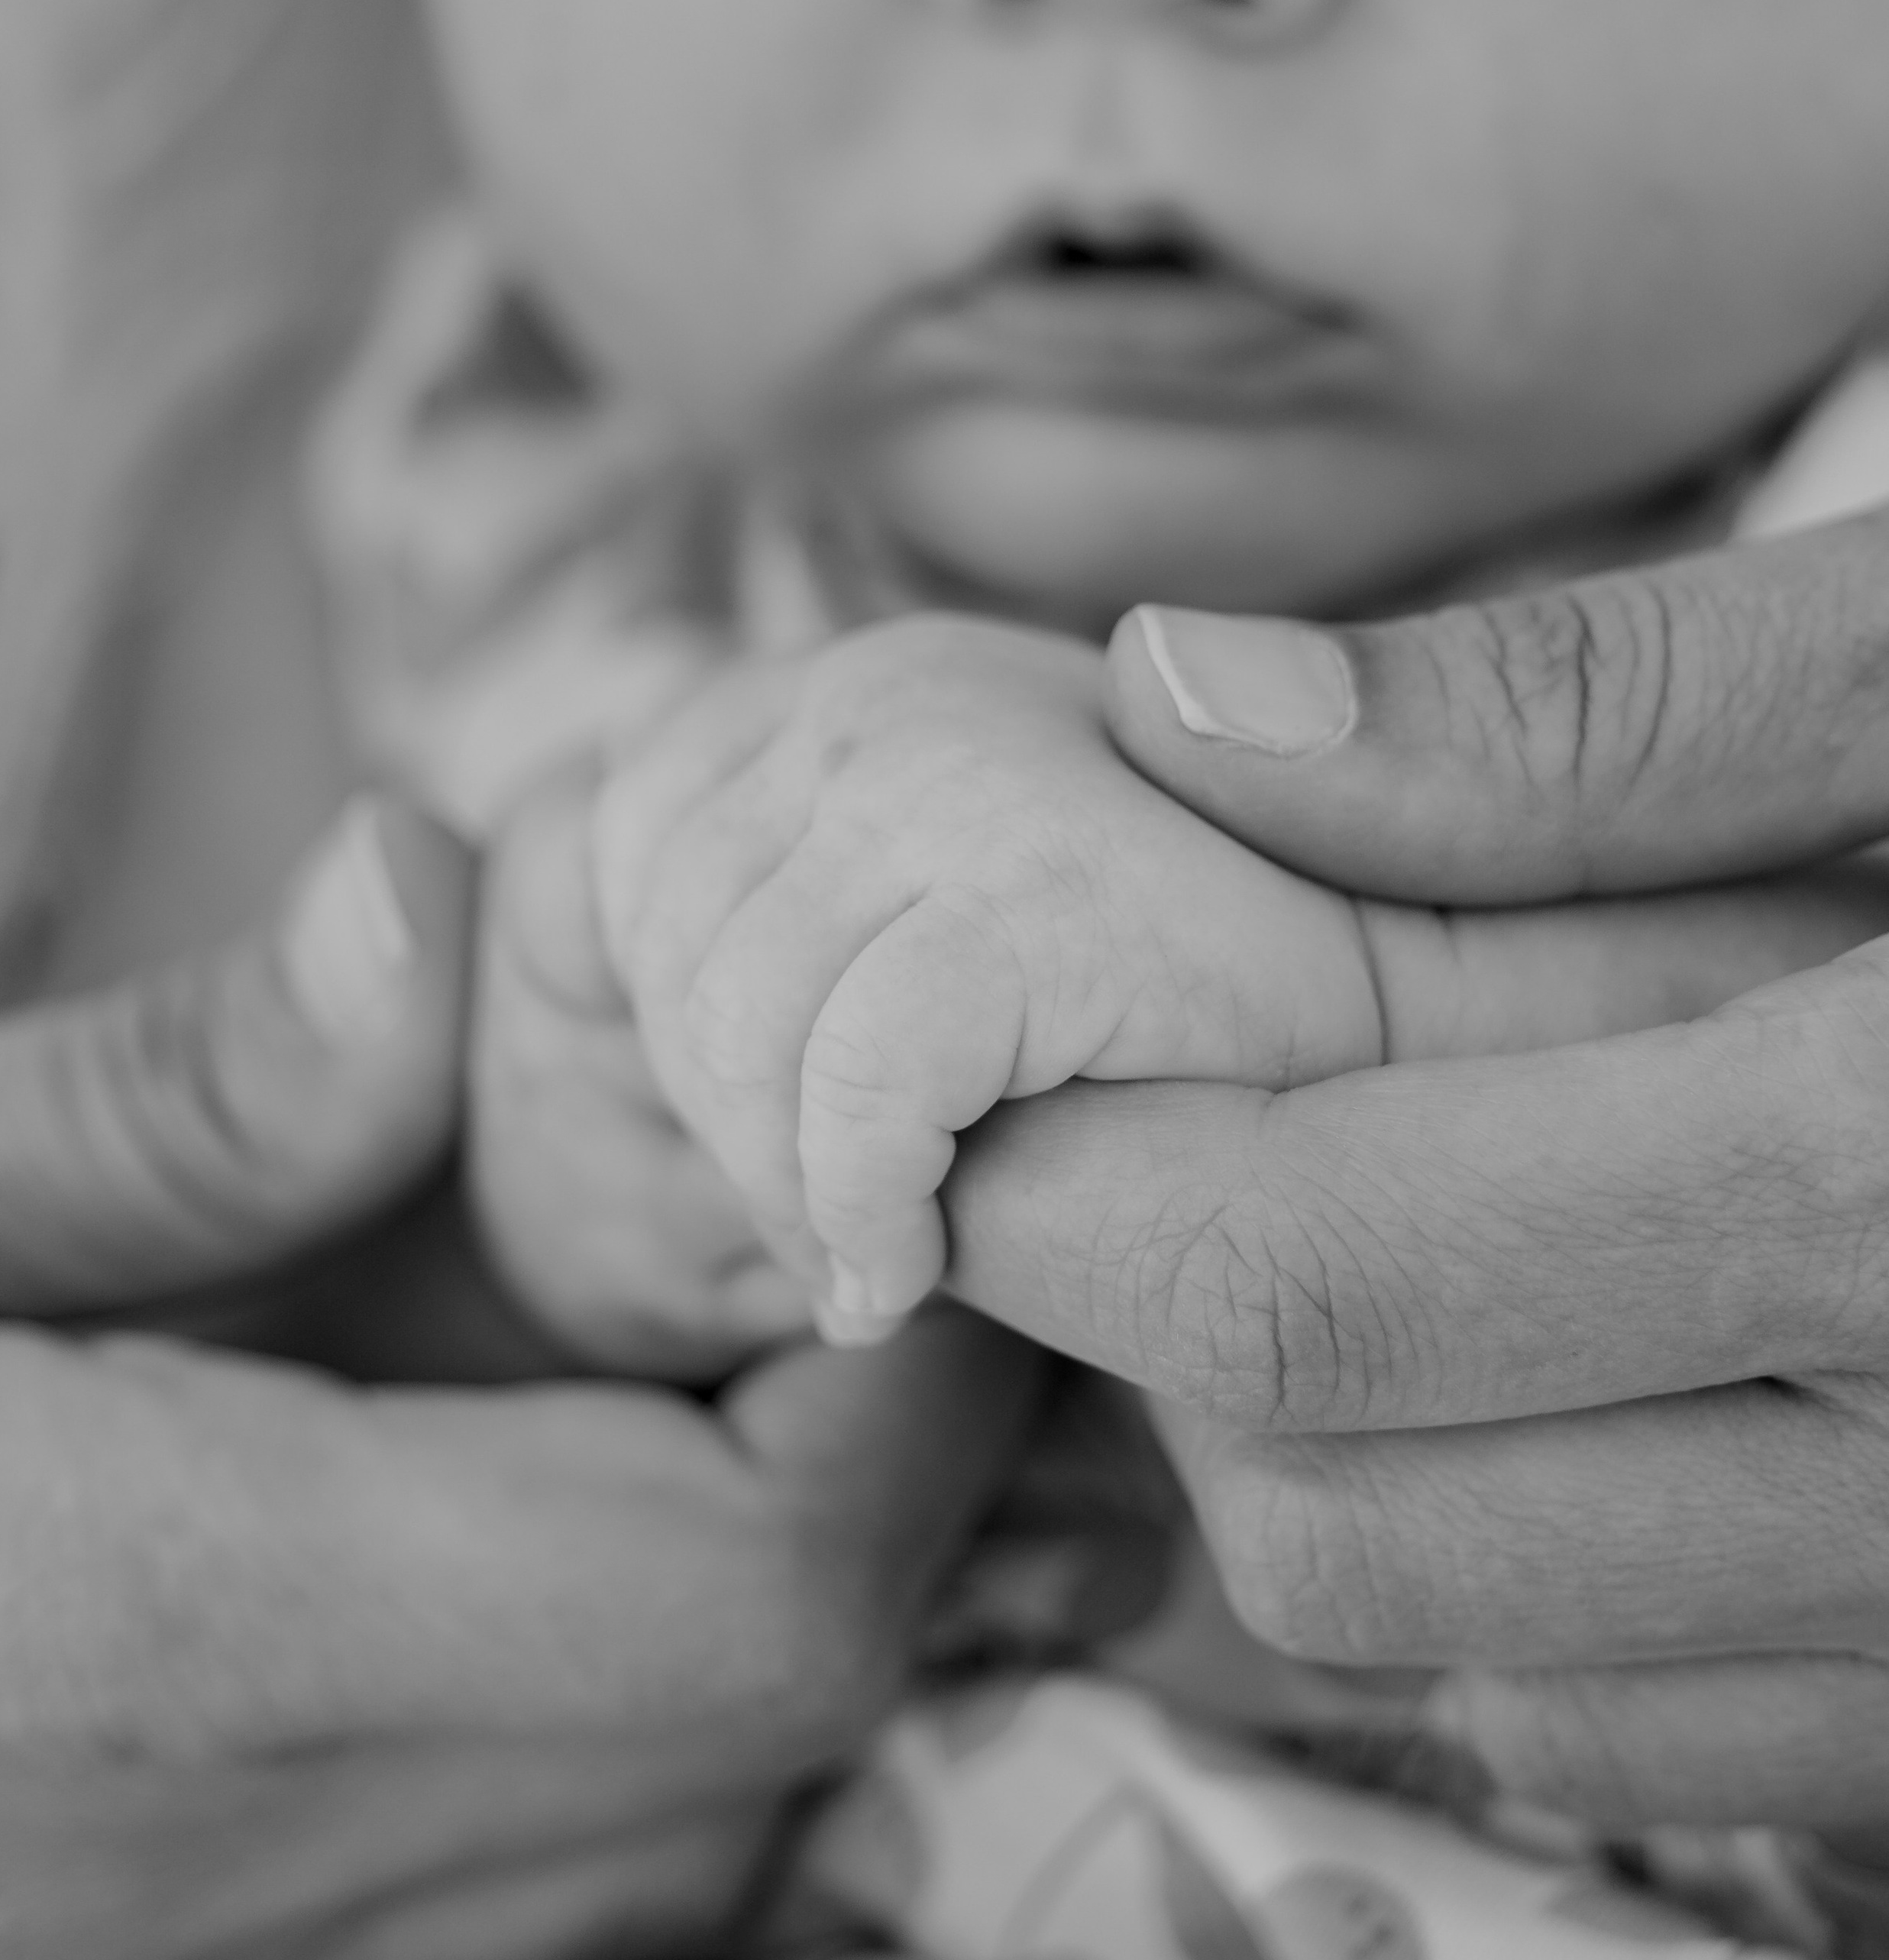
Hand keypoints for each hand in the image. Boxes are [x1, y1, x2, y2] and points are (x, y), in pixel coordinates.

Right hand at [0, 800, 1034, 1959]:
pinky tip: (480, 1430)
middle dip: (860, 1427)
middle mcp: (244, 1871)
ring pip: (672, 1791)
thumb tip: (439, 904)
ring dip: (738, 1522)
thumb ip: (157, 1106)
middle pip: (766, 1699)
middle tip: (783, 1170)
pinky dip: (589, 1627)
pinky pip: (514, 1838)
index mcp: (183, 1651)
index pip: (765, 1583)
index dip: (913, 1375)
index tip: (877, 1160)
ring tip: (654, 1268)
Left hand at [589, 617, 1394, 1342]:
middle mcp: (885, 683)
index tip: (795, 1148)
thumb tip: (513, 935)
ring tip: (897, 1250)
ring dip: (793, 1193)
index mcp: (849, 681)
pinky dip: (863, 1208)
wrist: (1447, 1048)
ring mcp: (963, 764)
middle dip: (726, 1137)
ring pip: (731, 1027)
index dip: (676, 1030)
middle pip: (659, 952)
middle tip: (851, 1233)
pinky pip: (858, 1080)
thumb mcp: (909, 951)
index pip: (621, 851)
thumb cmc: (1176, 1042)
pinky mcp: (1049, 882)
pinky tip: (912, 1278)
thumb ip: (770, 929)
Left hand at [935, 522, 1888, 1829]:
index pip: (1312, 1273)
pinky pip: (1656, 1727)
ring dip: (1341, 1451)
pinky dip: (1531, 1561)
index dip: (1062, 1178)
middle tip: (1183, 1099)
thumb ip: (1592, 707)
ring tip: (1396, 1200)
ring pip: (1472, 1660)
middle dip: (1177, 1322)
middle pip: (1337, 1516)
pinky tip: (1586, 1340)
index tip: (971, 1061)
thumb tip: (1182, 710)